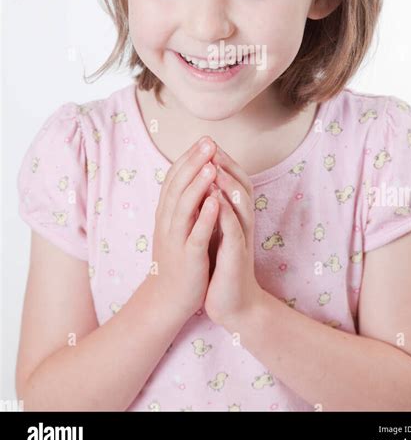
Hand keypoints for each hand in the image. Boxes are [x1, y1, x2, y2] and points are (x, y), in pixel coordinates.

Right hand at [151, 136, 219, 320]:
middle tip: (208, 142)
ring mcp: (176, 239)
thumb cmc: (178, 259)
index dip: (188, 158)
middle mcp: (167, 222)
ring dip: (197, 184)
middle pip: (178, 186)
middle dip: (194, 163)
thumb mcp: (177, 226)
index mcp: (166, 213)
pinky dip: (205, 216)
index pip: (174, 179)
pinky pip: (196, 234)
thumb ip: (182, 203)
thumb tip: (192, 176)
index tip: (203, 140)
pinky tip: (216, 201)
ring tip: (211, 165)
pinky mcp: (188, 257)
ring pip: (184, 207)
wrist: (168, 299)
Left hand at [203, 146, 263, 328]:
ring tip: (214, 165)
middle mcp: (243, 222)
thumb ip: (214, 209)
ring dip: (227, 183)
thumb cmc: (222, 266)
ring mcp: (242, 237)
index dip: (222, 160)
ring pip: (240, 203)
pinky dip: (225, 211)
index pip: (234, 180)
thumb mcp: (217, 232)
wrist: (233, 303)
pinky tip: (214, 198)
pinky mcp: (238, 254)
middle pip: (241, 185)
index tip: (206, 142)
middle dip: (226, 164)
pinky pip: (234, 228)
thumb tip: (204, 184)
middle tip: (211, 145)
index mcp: (236, 216)